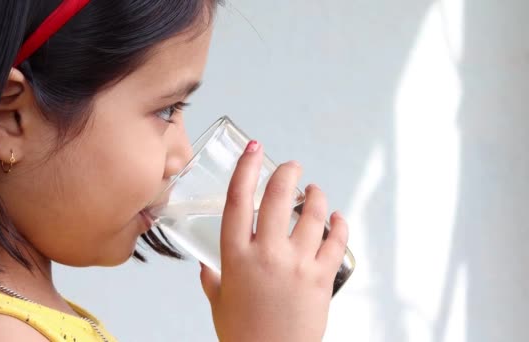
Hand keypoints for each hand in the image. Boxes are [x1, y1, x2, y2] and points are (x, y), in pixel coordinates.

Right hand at [200, 140, 348, 341]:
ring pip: (312, 214)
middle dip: (287, 173)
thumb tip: (206, 266)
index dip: (246, 168)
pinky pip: (336, 241)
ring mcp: (297, 264)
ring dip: (316, 196)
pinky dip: (339, 224)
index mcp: (236, 256)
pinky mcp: (322, 277)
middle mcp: (267, 254)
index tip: (254, 148)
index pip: (238, 200)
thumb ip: (211, 278)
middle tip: (292, 166)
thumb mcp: (219, 302)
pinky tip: (337, 218)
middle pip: (278, 197)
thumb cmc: (244, 334)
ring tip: (315, 192)